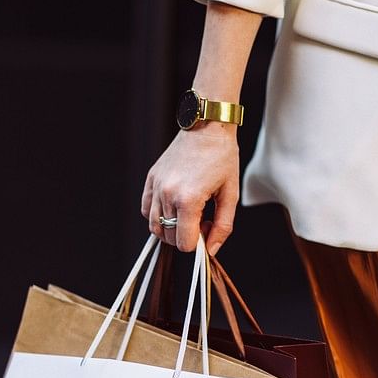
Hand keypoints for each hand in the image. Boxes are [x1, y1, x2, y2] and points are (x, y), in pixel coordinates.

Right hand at [140, 122, 238, 253]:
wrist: (207, 127)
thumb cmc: (222, 158)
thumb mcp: (230, 195)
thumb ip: (222, 227)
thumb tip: (210, 251)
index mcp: (188, 200)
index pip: (184, 243)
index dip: (198, 243)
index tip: (207, 228)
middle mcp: (167, 194)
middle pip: (168, 237)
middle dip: (185, 236)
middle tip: (201, 219)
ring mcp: (156, 186)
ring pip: (155, 227)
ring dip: (171, 228)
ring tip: (188, 213)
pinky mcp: (151, 179)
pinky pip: (147, 210)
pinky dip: (157, 215)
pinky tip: (174, 206)